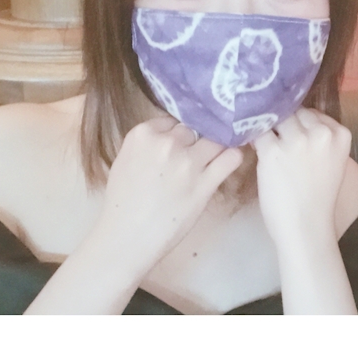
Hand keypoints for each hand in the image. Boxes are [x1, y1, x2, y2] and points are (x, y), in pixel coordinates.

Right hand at [95, 116, 242, 273]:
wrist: (127, 238)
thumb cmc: (123, 203)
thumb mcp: (125, 160)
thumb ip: (147, 143)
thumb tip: (170, 134)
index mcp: (142, 135)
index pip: (172, 120)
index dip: (178, 132)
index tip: (181, 143)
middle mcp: (167, 143)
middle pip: (194, 128)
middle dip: (196, 140)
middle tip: (196, 154)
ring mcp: (188, 163)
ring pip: (216, 139)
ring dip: (219, 146)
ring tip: (218, 154)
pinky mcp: (205, 183)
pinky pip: (231, 158)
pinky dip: (234, 156)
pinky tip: (231, 160)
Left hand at [251, 108, 351, 249]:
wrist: (307, 227)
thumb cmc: (318, 198)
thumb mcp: (333, 161)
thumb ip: (322, 139)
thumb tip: (296, 119)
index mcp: (341, 134)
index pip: (314, 114)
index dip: (301, 124)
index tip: (294, 136)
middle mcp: (320, 133)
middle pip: (295, 113)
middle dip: (285, 125)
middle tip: (278, 141)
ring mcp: (296, 141)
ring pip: (276, 120)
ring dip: (269, 130)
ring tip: (266, 145)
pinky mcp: (272, 151)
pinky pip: (259, 134)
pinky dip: (254, 139)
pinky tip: (253, 148)